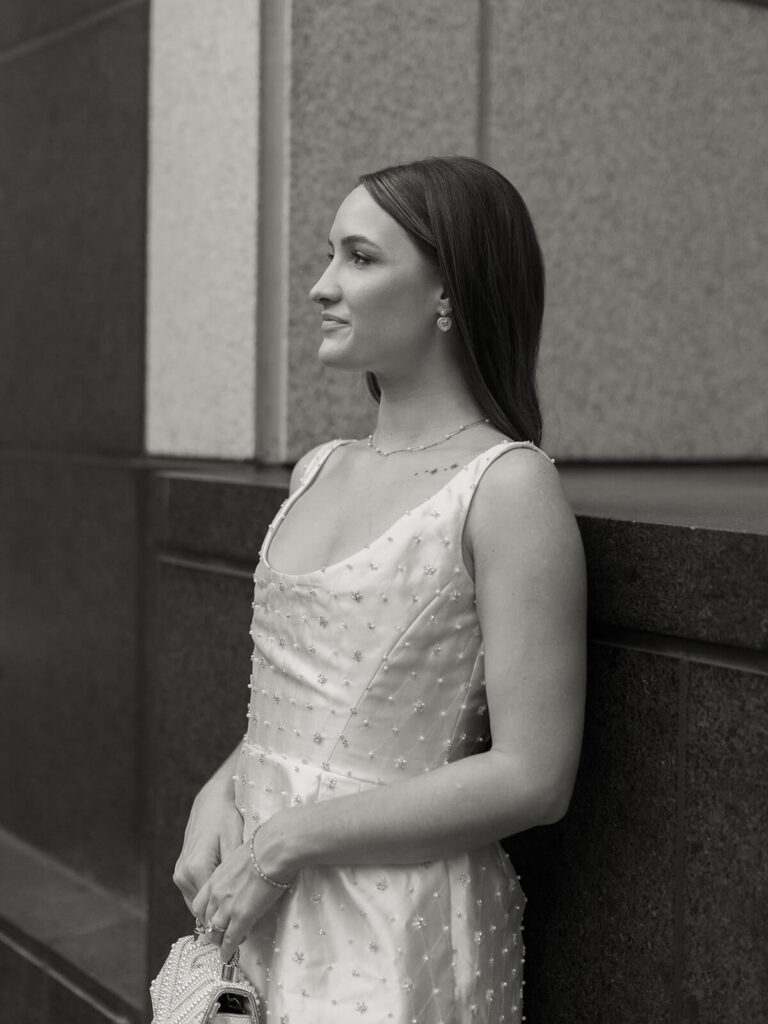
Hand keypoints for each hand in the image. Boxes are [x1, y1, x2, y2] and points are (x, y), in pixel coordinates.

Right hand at [173, 781, 243, 911]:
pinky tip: (225, 889)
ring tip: (236, 900)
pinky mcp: (180, 872)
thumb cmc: (227, 818)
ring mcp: (179, 874)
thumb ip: (234, 871)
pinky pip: (194, 893)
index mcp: (196, 868)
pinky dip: (208, 897)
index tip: (246, 922)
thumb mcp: (235, 841)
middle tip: (243, 914)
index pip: (210, 910)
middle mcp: (183, 874)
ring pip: (197, 905)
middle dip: (220, 915)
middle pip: (202, 911)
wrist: (211, 801)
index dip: (229, 917)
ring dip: (214, 907)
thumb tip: (240, 898)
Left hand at [191, 836, 292, 961]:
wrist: (272, 850)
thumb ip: (238, 870)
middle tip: (217, 936)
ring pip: (216, 932)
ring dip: (220, 941)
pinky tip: (229, 955)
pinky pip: (231, 939)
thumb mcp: (241, 856)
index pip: (200, 903)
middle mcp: (217, 894)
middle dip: (211, 929)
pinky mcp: (242, 917)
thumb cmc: (263, 847)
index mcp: (216, 878)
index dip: (205, 914)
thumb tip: (246, 873)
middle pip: (205, 919)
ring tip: (225, 948)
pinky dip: (228, 950)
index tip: (211, 919)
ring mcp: (228, 907)